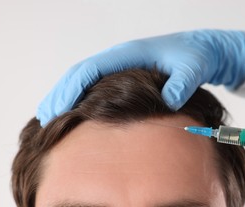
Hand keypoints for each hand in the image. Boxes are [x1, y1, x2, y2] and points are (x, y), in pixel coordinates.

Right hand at [37, 30, 244, 125]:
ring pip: (82, 79)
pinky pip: (92, 85)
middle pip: (78, 74)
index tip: (56, 110)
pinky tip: (72, 113)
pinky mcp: (121, 75)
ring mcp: (118, 66)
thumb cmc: (194, 57)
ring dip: (64, 96)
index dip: (71, 89)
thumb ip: (182, 82)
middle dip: (59, 94)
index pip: (90, 70)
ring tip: (48, 118)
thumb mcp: (192, 68)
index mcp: (127, 55)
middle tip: (43, 118)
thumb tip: (169, 101)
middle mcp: (118, 59)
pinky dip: (77, 97)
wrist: (200, 49)